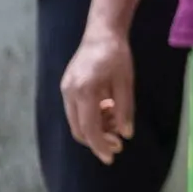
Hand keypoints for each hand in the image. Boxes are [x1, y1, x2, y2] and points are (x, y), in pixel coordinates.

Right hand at [60, 26, 135, 163]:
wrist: (101, 34)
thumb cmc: (118, 56)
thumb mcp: (126, 84)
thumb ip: (125, 110)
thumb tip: (126, 135)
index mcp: (85, 92)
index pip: (89, 129)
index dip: (100, 146)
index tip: (111, 157)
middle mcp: (70, 93)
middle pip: (79, 129)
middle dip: (98, 140)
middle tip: (119, 143)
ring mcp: (65, 90)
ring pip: (77, 121)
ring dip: (96, 128)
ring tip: (116, 120)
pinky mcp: (66, 87)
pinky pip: (76, 111)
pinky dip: (91, 116)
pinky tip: (107, 109)